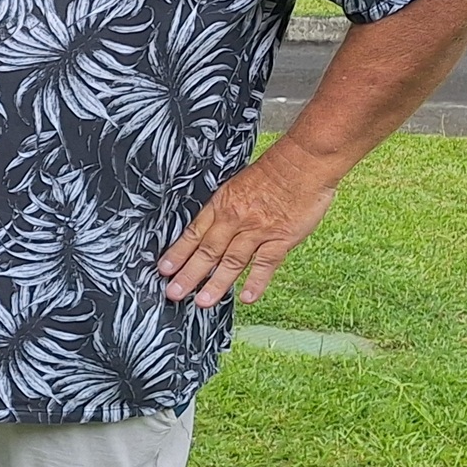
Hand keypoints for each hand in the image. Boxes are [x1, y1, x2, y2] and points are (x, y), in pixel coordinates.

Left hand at [156, 141, 341, 308]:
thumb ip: (226, 209)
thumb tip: (212, 230)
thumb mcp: (237, 185)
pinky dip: (256, 281)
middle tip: (174, 293)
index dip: (177, 253)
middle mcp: (235, 219)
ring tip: (202, 303)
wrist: (301, 163)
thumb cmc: (273, 171)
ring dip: (215, 283)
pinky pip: (265, 263)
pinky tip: (246, 297)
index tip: (164, 269)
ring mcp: (257, 230)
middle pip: (207, 251)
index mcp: (221, 205)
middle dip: (188, 274)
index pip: (193, 233)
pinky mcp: (281, 237)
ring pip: (231, 261)